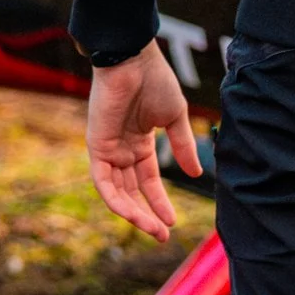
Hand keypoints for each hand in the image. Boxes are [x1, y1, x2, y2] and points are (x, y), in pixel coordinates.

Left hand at [85, 42, 202, 240]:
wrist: (133, 60)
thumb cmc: (154, 81)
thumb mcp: (175, 118)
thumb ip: (184, 146)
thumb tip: (197, 175)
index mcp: (139, 143)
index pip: (148, 181)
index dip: (160, 202)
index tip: (173, 222)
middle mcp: (122, 150)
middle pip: (132, 192)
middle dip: (147, 215)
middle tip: (163, 235)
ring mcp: (108, 150)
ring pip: (118, 193)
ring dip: (135, 214)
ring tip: (155, 230)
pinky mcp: (97, 148)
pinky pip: (104, 183)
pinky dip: (117, 201)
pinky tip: (134, 215)